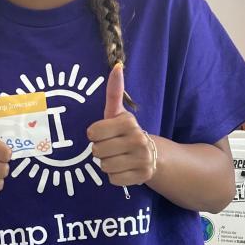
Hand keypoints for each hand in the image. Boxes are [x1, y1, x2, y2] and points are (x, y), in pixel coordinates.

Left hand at [86, 63, 154, 186]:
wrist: (153, 153)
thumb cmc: (125, 131)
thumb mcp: (118, 112)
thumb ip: (114, 91)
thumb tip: (117, 65)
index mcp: (128, 122)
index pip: (92, 133)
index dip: (95, 134)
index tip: (105, 133)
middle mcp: (138, 139)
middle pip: (97, 151)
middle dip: (100, 150)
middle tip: (112, 147)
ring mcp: (142, 159)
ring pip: (104, 166)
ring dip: (107, 164)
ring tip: (118, 157)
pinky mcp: (142, 176)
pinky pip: (114, 179)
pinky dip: (115, 176)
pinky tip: (124, 168)